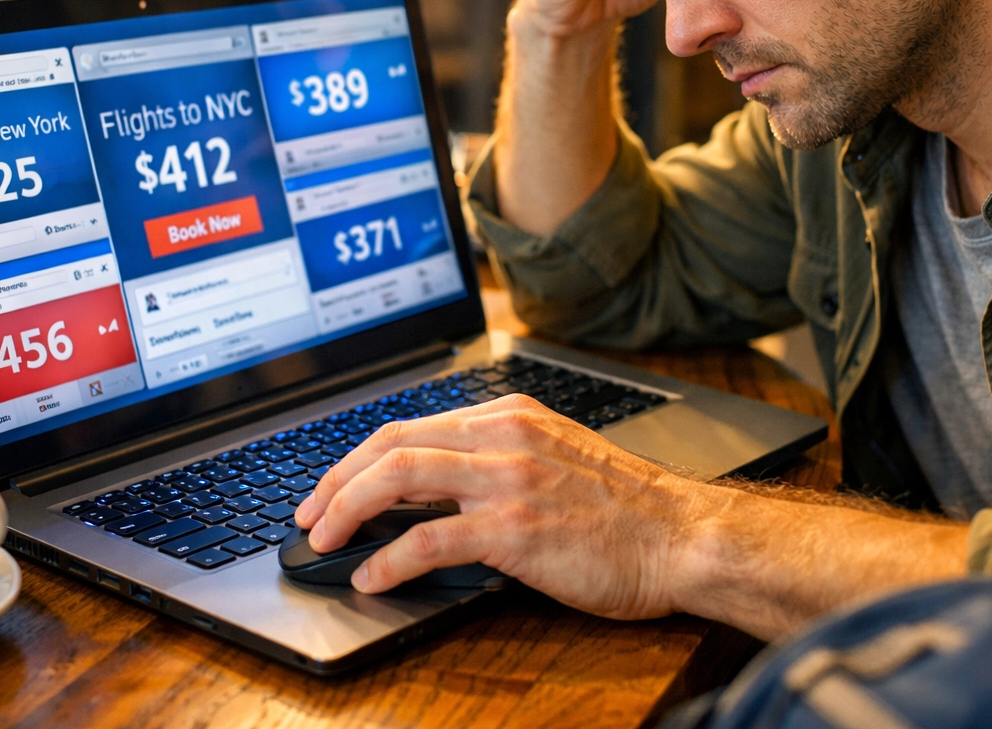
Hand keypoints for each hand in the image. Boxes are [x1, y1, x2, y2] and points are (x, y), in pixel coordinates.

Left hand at [292, 394, 712, 619]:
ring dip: (346, 511)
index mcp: (509, 415)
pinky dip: (388, 559)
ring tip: (323, 541)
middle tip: (309, 515)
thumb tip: (431, 490)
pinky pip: (430, 540)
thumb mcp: (555, 456)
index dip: (357, 458)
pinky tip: (371, 577)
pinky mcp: (516, 529)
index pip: (409, 426)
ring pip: (397, 478)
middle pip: (390, 445)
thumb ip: (496, 458)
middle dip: (334, 481)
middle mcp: (503, 437)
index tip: (330, 487)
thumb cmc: (626, 509)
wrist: (683, 536)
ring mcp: (508, 480)